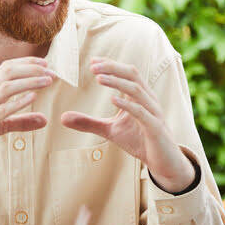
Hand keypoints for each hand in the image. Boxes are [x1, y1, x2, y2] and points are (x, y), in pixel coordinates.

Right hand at [0, 57, 53, 203]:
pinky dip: (17, 102)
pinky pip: (0, 109)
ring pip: (6, 86)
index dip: (27, 62)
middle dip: (31, 68)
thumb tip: (45, 120)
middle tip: (52, 71)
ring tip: (48, 81)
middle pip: (8, 71)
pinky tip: (33, 98)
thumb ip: (21, 121)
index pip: (7, 67)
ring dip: (29, 81)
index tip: (46, 63)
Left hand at [60, 58, 194, 192]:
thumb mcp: (110, 130)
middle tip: (93, 66)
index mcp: (140, 96)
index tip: (91, 61)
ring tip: (99, 78)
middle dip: (113, 68)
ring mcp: (153, 113)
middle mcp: (148, 100)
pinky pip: (142, 112)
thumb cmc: (139, 141)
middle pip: (132, 75)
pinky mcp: (155, 128)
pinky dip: (127, 104)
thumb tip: (62, 118)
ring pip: (136, 90)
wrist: (163, 162)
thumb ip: (89, 122)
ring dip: (117, 82)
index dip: (110, 65)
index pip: (127, 73)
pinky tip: (112, 99)